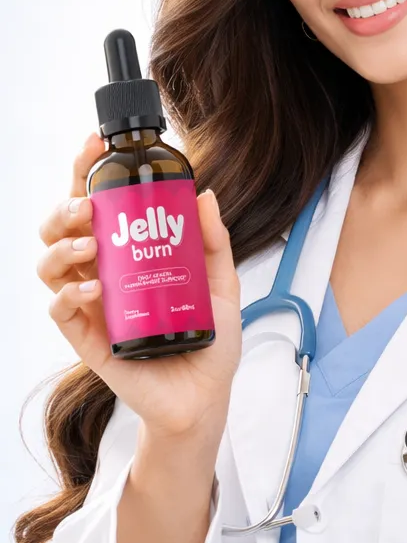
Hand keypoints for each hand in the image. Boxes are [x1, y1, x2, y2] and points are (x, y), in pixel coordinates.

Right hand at [38, 132, 241, 443]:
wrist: (205, 398)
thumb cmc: (208, 342)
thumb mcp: (221, 285)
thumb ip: (214, 242)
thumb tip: (205, 194)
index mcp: (125, 254)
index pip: (96, 204)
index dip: (87, 171)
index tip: (95, 145)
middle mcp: (101, 274)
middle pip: (60, 228)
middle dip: (64, 207)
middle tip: (88, 207)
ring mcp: (91, 305)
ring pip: (49, 264)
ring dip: (61, 245)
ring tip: (89, 242)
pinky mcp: (87, 339)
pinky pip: (60, 309)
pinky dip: (70, 292)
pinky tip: (94, 287)